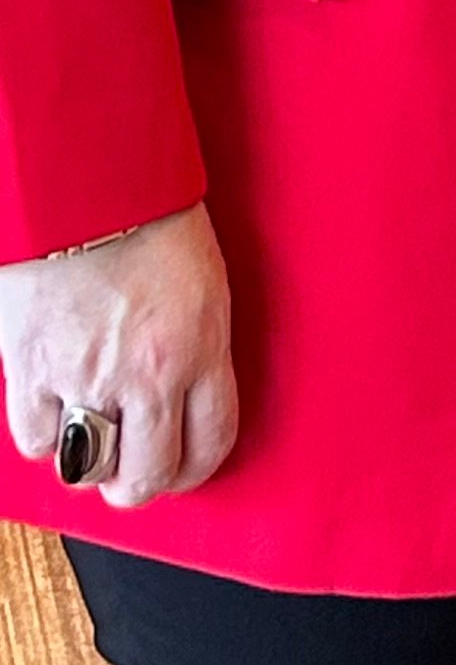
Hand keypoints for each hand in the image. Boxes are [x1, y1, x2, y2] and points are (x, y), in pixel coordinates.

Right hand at [0, 206, 235, 509]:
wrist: (86, 181)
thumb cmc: (150, 214)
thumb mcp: (202, 280)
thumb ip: (197, 344)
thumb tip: (188, 395)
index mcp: (200, 345)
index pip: (212, 441)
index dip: (196, 467)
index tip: (185, 465)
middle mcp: (148, 373)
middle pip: (146, 477)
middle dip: (140, 483)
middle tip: (132, 470)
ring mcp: (86, 376)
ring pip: (88, 470)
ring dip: (90, 463)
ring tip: (92, 440)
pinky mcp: (33, 370)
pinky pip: (37, 440)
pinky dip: (44, 434)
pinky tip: (54, 409)